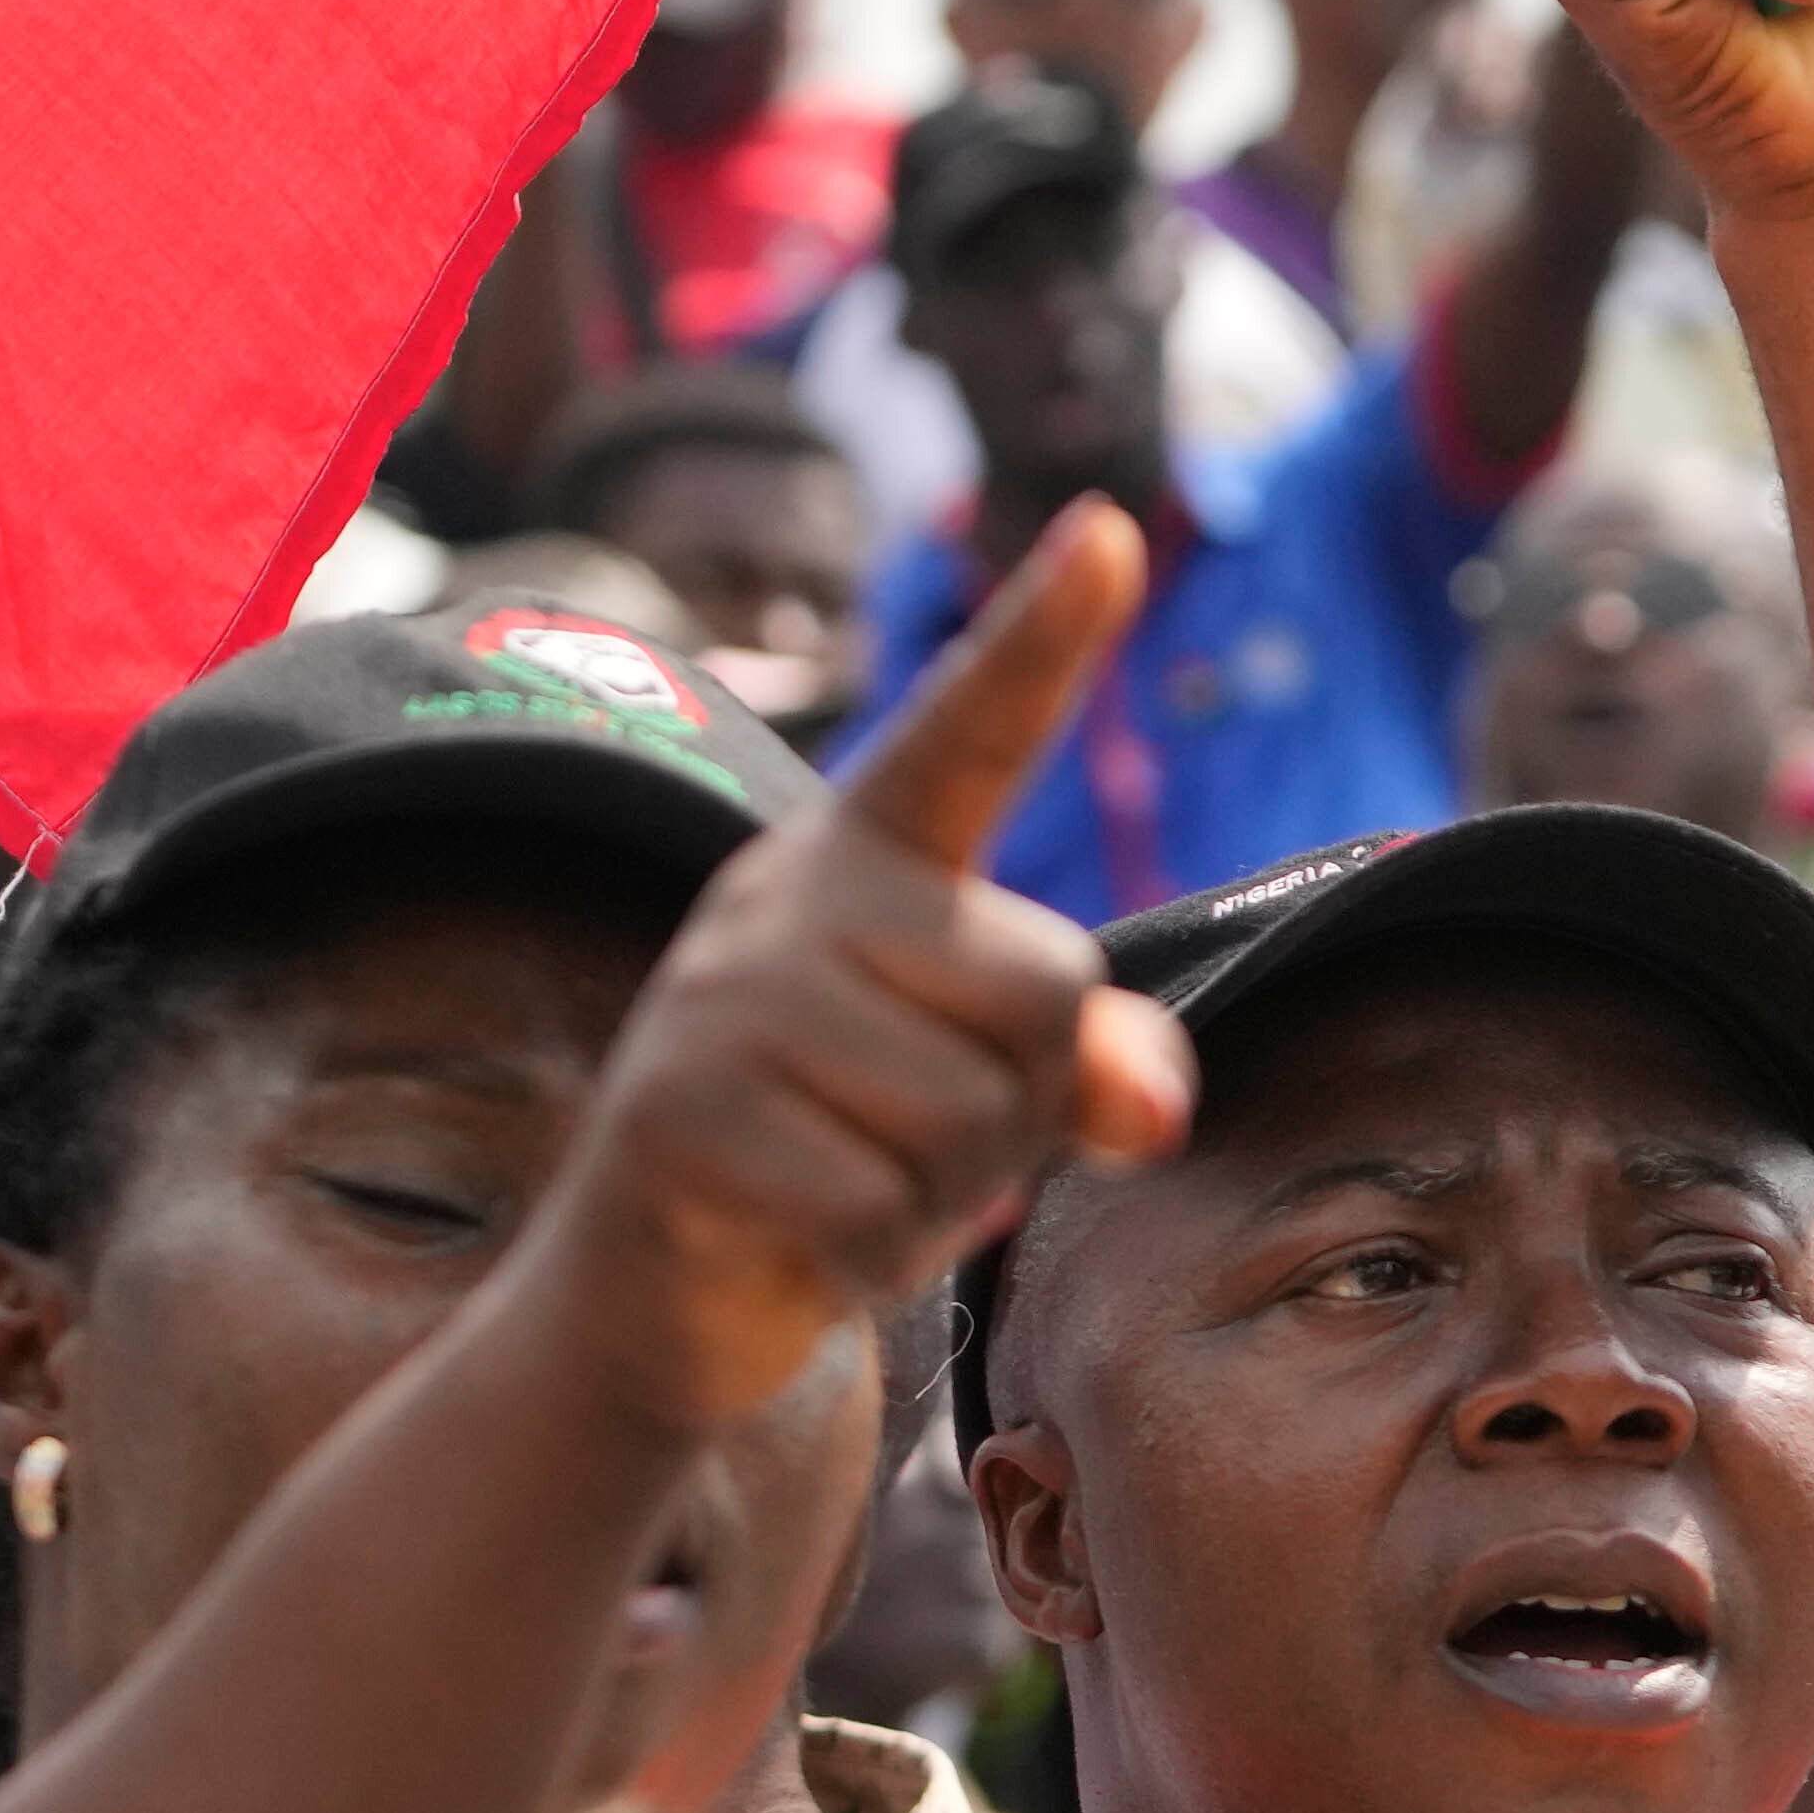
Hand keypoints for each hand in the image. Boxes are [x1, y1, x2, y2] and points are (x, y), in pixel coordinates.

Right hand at [533, 508, 1193, 1431]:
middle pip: (1048, 992)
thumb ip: (1092, 1064)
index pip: (971, 734)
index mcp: (872, 860)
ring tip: (854, 1179)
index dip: (1045, 635)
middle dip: (1024, 1104)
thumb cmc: (851, 1150)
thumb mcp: (987, 1092)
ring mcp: (720, 1000)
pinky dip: (875, 1258)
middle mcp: (789, 898)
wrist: (660, 1285)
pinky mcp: (676, 1116)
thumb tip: (1153, 1106)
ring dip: (946, 1194)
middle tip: (916, 1135)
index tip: (1113, 527)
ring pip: (968, 1117)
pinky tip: (807, 1239)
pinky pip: (880, 1211)